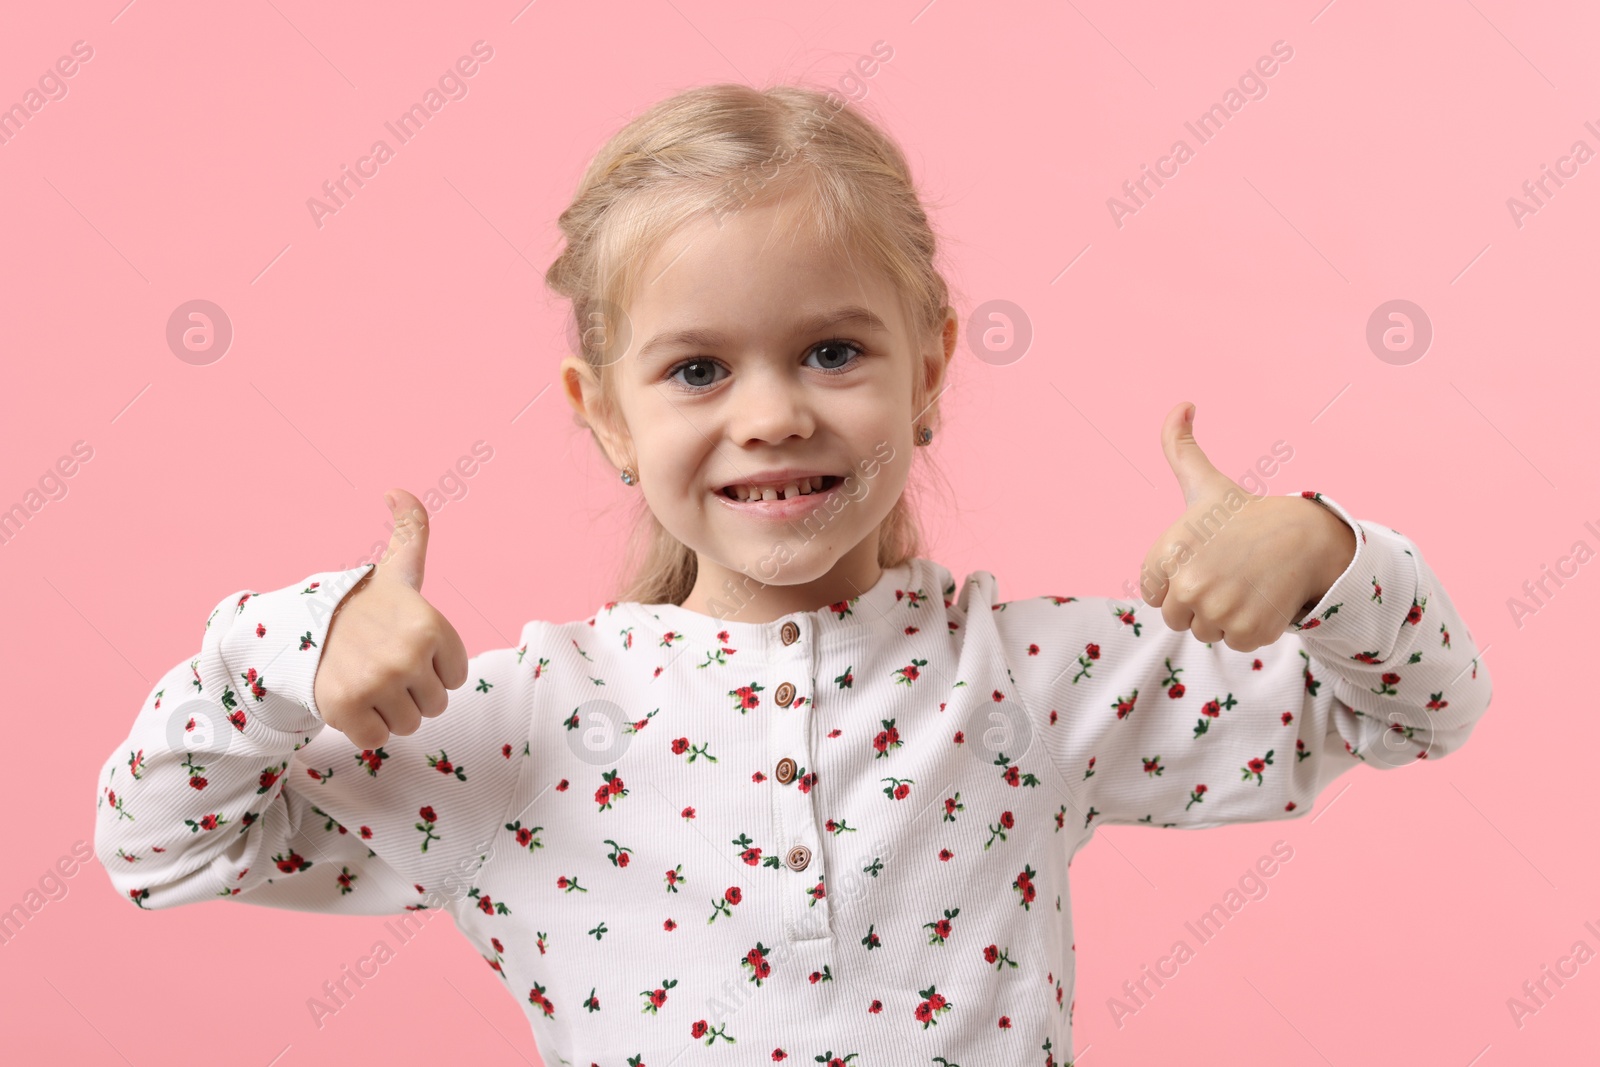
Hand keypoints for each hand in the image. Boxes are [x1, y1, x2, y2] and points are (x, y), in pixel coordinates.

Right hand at [312, 489, 470, 748]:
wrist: (298, 629)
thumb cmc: (362, 604)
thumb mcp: (396, 569)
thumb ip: (411, 530)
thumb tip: (397, 490)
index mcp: (432, 626)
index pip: (456, 678)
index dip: (432, 668)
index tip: (405, 648)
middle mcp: (409, 655)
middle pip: (434, 705)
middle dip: (410, 692)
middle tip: (382, 667)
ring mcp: (378, 683)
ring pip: (408, 725)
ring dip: (388, 711)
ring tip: (366, 682)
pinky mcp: (348, 710)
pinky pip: (376, 739)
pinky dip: (362, 728)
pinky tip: (349, 699)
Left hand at [1136, 402, 1354, 651]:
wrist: (1306, 536)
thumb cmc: (1245, 515)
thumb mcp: (1204, 482)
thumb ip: (1179, 447)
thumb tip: (1181, 404)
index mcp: (1167, 553)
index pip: (1154, 593)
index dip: (1179, 579)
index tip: (1204, 558)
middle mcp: (1188, 584)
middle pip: (1177, 617)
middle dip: (1201, 601)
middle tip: (1228, 573)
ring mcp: (1219, 610)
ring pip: (1206, 632)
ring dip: (1225, 616)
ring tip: (1246, 583)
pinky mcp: (1248, 631)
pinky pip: (1235, 642)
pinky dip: (1251, 628)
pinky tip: (1264, 598)